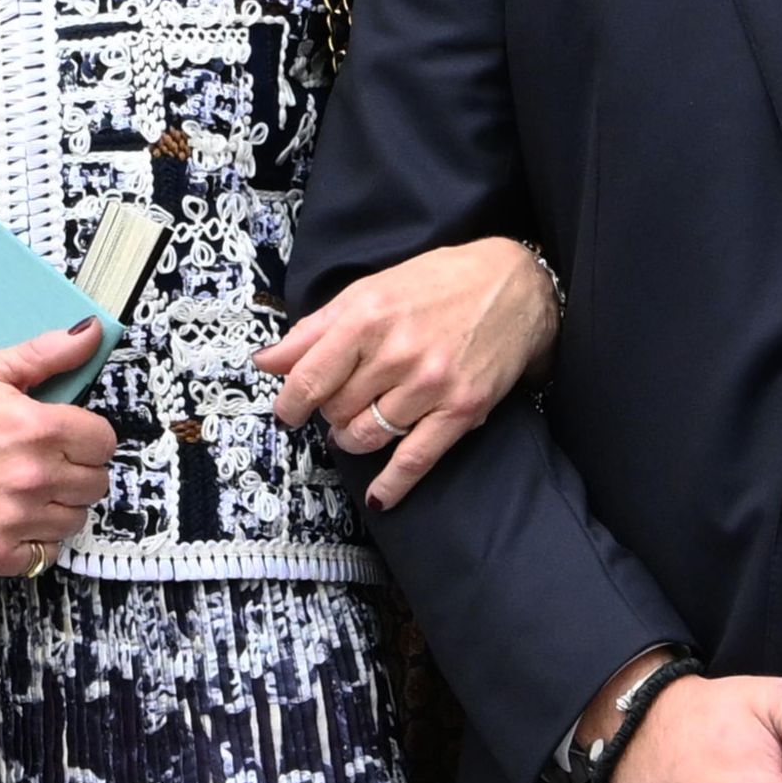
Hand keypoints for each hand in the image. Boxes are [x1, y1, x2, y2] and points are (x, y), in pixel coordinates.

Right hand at [0, 324, 115, 578]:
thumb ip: (45, 353)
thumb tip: (91, 333)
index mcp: (37, 428)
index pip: (104, 442)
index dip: (88, 438)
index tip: (68, 439)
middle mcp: (33, 477)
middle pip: (96, 484)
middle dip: (76, 472)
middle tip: (44, 464)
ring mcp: (15, 520)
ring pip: (75, 521)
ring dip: (59, 507)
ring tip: (26, 492)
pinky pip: (46, 555)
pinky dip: (35, 541)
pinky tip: (12, 519)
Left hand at [256, 237, 560, 503]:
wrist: (514, 285)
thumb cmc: (436, 284)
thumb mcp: (369, 291)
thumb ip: (314, 330)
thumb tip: (266, 362)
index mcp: (366, 317)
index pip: (309, 378)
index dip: (290, 403)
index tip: (287, 412)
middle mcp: (396, 352)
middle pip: (336, 409)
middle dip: (330, 413)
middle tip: (341, 404)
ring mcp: (430, 384)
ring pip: (367, 435)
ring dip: (354, 438)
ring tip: (358, 427)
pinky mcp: (461, 409)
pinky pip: (416, 459)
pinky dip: (393, 485)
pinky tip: (380, 498)